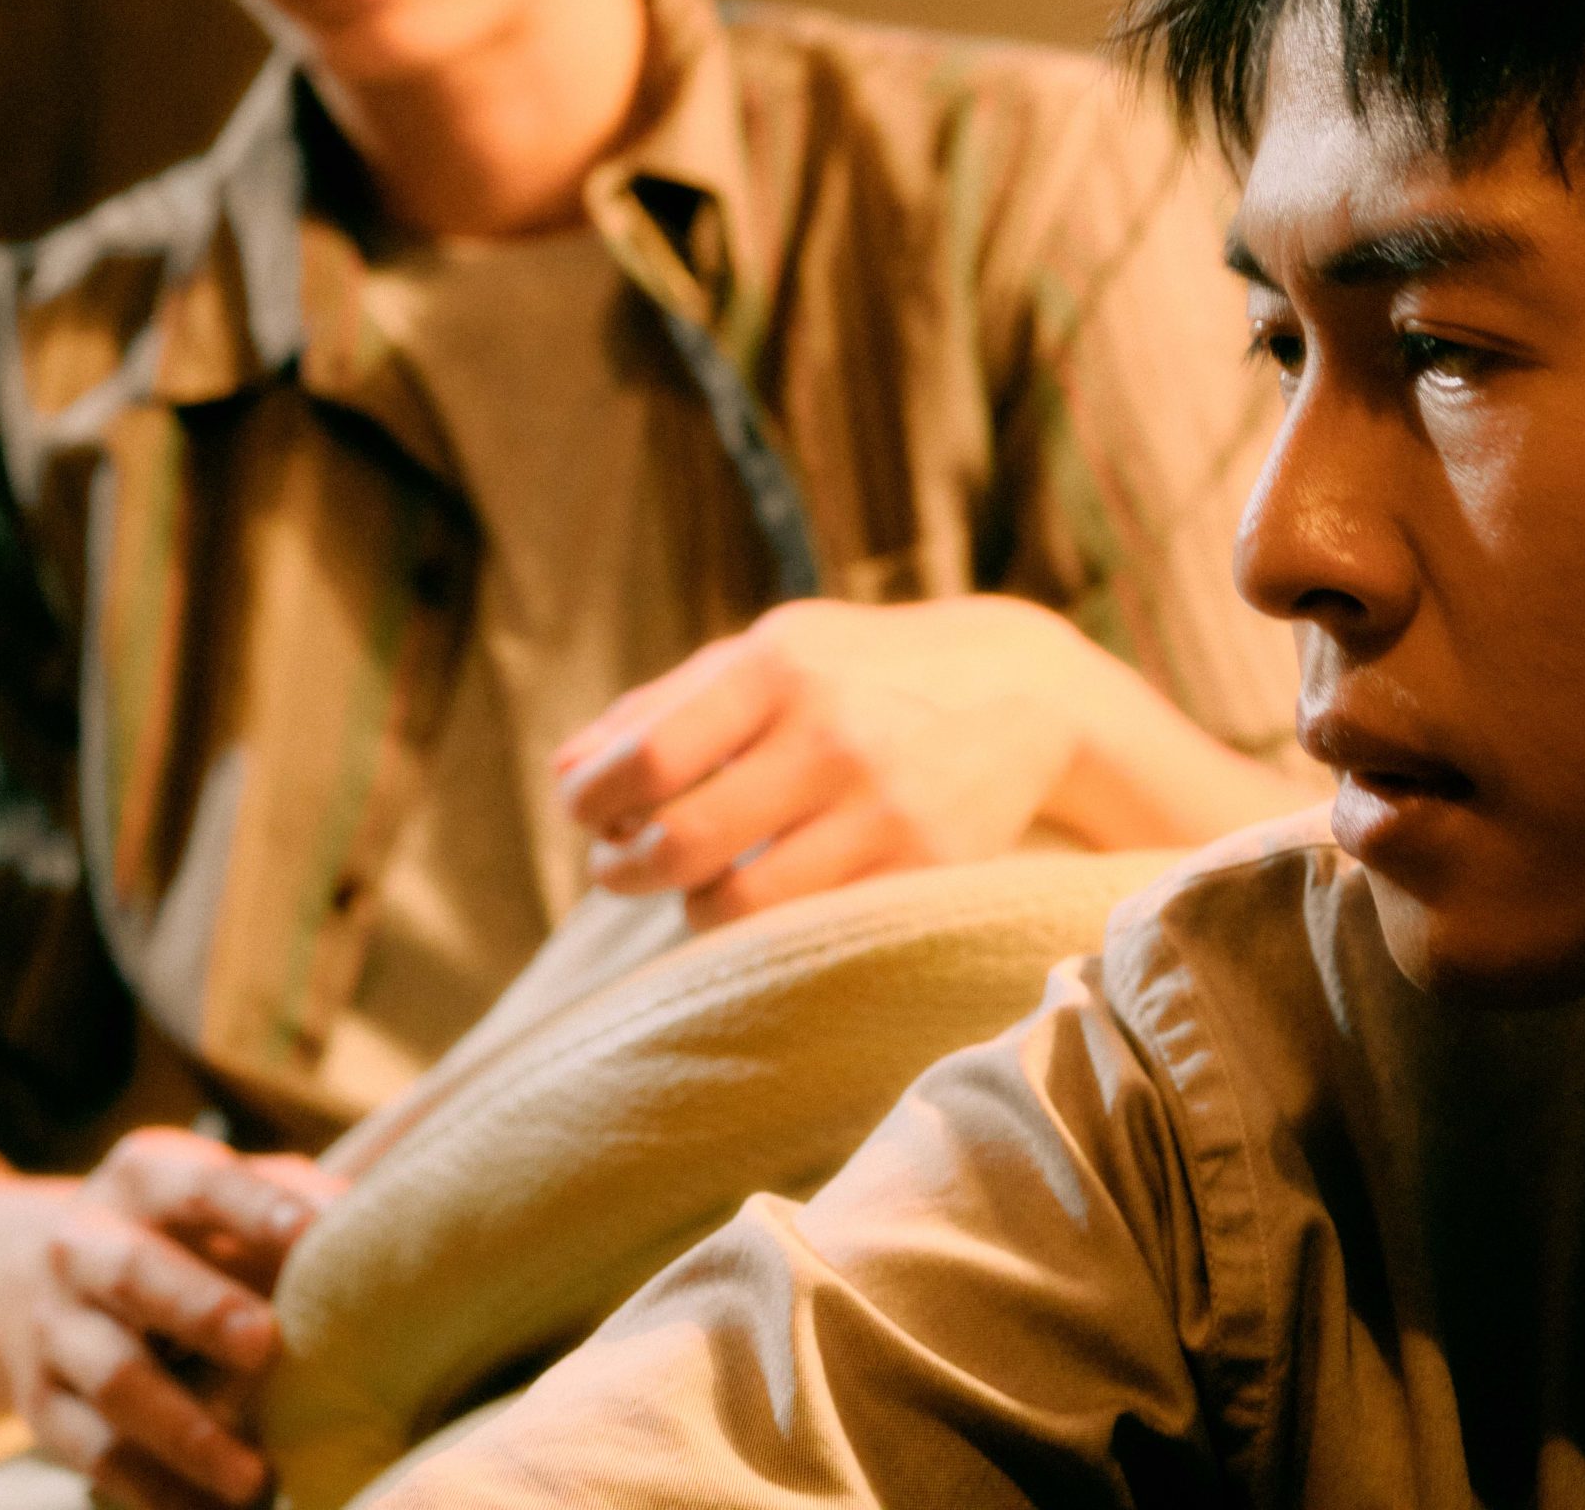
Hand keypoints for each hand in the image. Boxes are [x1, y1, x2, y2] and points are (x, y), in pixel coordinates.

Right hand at [0, 1128, 343, 1509]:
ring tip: (254, 1478)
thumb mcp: (217, 1190)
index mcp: (143, 1175)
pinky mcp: (43, 1404)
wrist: (27, 1268)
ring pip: (117, 1379)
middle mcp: (85, 1243)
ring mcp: (56, 1327)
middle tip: (269, 1346)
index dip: (257, 1207)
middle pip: (139, 1275)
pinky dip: (155, 1488)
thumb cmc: (174, 1228)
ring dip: (187, 1432)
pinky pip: (95, 1454)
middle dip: (204, 1310)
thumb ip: (289, 1197)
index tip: (313, 1234)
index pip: (201, 1184)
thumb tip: (371, 1218)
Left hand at [555, 598, 1111, 927]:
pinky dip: (761, 928)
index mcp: (779, 665)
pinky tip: (761, 896)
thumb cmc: (860, 671)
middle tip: (617, 866)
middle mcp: (829, 734)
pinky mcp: (921, 870)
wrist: (1020, 689)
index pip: (647, 759)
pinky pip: (806, 931)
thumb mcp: (769, 652)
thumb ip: (662, 706)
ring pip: (736, 905)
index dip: (593, 804)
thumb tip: (564, 774)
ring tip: (691, 885)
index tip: (586, 816)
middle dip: (623, 868)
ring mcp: (881, 808)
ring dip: (688, 907)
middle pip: (679, 842)